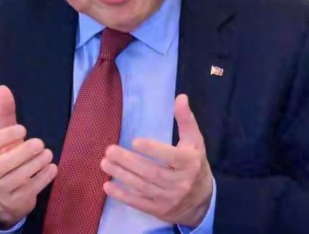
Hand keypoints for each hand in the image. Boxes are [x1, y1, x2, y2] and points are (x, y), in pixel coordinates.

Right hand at [0, 85, 57, 228]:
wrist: (7, 195)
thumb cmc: (5, 157)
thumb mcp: (4, 136)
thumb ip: (4, 114)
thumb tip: (2, 88)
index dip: (4, 137)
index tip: (23, 129)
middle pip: (2, 165)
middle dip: (22, 153)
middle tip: (40, 143)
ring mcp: (0, 190)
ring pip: (17, 178)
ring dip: (35, 164)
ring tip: (48, 153)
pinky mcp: (15, 201)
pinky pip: (29, 190)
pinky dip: (43, 179)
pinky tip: (52, 167)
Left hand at [101, 94, 212, 227]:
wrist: (203, 201)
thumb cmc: (195, 164)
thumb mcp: (195, 141)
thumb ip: (186, 120)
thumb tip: (180, 97)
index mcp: (190, 163)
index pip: (171, 157)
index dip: (153, 149)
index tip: (135, 141)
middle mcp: (181, 183)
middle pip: (152, 173)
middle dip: (128, 162)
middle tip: (109, 150)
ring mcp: (169, 199)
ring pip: (142, 187)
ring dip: (121, 175)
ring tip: (104, 163)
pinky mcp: (159, 210)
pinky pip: (138, 203)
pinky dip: (122, 195)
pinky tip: (107, 185)